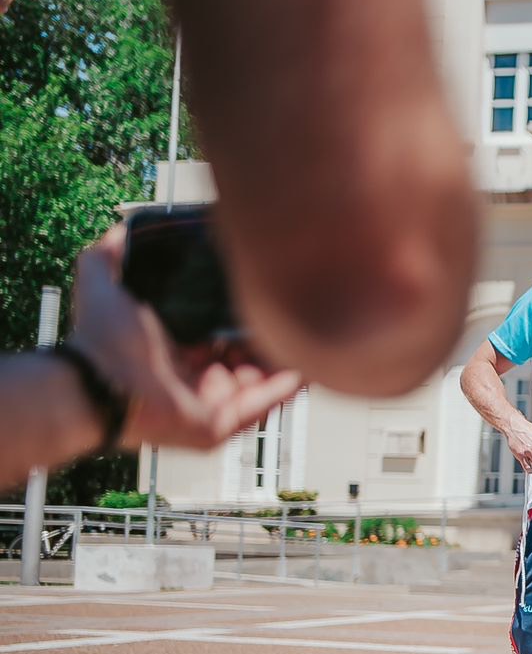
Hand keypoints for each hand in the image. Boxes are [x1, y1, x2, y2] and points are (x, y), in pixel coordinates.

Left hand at [69, 226, 302, 449]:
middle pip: (247, 359)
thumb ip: (109, 257)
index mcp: (176, 353)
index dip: (244, 317)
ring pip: (261, 383)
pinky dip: (285, 387)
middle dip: (271, 339)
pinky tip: (306, 366)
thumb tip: (120, 228)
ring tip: (312, 339)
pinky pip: (261, 405)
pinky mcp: (220, 425)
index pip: (221, 335)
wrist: (97, 385)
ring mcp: (209, 405)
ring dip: (285, 363)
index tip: (263, 295)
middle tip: (294, 315)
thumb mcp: (103, 286)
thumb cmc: (100, 343)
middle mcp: (195, 380)